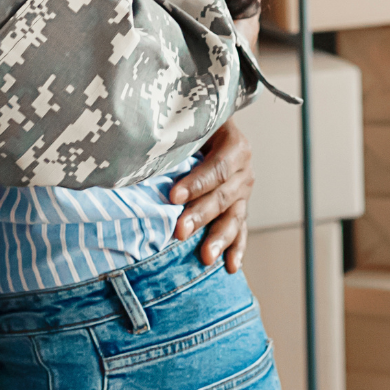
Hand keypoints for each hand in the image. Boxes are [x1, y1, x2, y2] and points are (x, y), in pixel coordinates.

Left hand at [170, 118, 255, 272]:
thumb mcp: (189, 123)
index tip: (174, 196)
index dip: (197, 183)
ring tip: (206, 258)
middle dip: (200, 215)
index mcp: (234, 145)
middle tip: (180, 231)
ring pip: (233, 217)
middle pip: (223, 195)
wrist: (211, 127)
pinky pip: (240, 229)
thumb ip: (177, 137)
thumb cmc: (192, 124)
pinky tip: (230, 266)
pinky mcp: (239, 208)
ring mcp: (243, 192)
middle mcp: (244, 170)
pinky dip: (236, 248)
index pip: (217, 167)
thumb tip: (145, 155)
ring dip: (219, 238)